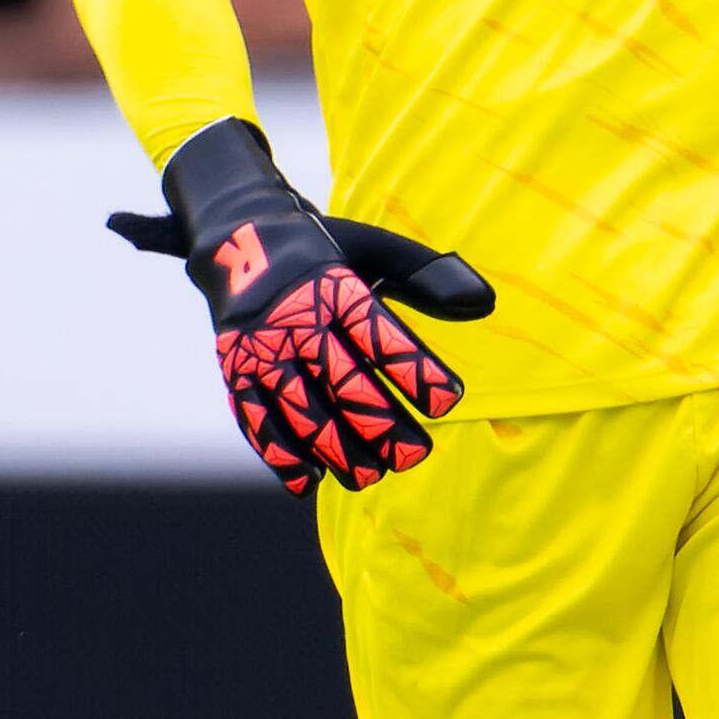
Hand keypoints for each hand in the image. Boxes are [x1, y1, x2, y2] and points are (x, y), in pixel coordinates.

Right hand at [104, 116, 489, 492]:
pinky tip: (311, 482)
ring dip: (335, 447)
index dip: (414, 369)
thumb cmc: (325, 250)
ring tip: (370, 476)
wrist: (234, 236)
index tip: (448, 401)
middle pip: (341, 378)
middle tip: (414, 455)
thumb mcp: (375, 249)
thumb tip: (483, 302)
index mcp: (334, 285)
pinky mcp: (235, 370)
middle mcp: (296, 318)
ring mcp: (261, 347)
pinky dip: (280, 453)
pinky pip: (255, 417)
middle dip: (379, 423)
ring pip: (301, 406)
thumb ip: (428, 276)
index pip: (380, 333)